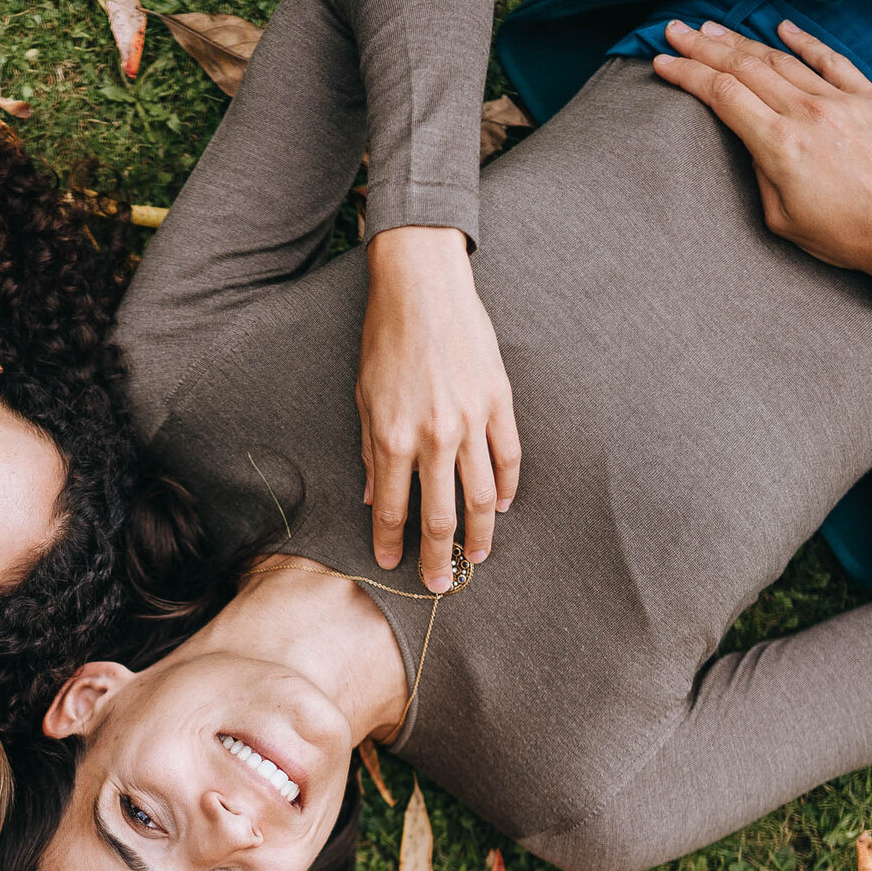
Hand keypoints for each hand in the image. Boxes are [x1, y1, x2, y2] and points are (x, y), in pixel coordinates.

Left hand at [359, 225, 521, 592]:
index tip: (392, 564)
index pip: (393, 510)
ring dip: (480, 534)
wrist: (422, 287)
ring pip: (482, 497)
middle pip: (441, 516)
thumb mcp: (363, 398)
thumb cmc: (385, 339)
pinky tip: (502, 506)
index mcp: (394, 438)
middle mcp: (435, 437)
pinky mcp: (498, 402)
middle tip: (440, 583)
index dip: (391, 543)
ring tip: (477, 556)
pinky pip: (507, 458)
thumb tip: (375, 496)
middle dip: (438, 557)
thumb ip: (371, 452)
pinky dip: (506, 487)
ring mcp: (471, 421)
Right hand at [652, 20, 871, 287]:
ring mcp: (843, 101)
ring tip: (714, 30)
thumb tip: (753, 143)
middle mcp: (810, 114)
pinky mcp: (871, 99)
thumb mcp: (782, 219)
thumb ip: (761, 174)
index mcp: (781, 146)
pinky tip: (783, 29)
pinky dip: (806, 42)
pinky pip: (833, 60)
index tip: (664, 63)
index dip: (688, 74)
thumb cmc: (846, 236)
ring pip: (782, 60)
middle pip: (745, 67)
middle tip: (677, 31)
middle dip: (704, 47)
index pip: (723, 95)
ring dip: (743, 41)